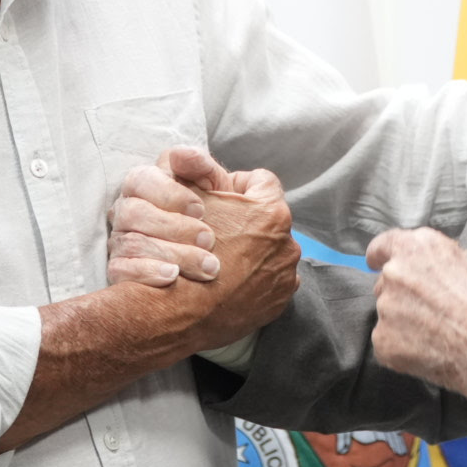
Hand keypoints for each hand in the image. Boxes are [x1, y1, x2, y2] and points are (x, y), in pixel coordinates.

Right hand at [109, 148, 229, 286]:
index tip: (202, 209)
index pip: (141, 180)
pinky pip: (121, 270)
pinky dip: (148, 273)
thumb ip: (201, 165)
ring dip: (173, 254)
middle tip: (209, 239)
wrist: (212, 248)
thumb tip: (183, 154)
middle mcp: (126, 209)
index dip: (170, 194)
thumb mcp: (212, 184)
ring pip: (133, 243)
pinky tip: (173, 276)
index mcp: (143, 183)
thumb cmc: (210, 210)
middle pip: (135, 213)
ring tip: (206, 266)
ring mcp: (119, 239)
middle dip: (175, 227)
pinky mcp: (119, 267)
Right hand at [113, 147, 300, 350]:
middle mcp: (287, 242)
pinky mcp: (280, 300)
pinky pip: (270, 279)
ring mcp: (286, 274)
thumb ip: (194, 171)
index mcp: (270, 212)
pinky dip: (254, 278)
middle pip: (267, 218)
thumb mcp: (185, 200)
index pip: (260, 182)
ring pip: (270, 249)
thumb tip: (185, 153)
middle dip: (246, 221)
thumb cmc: (182, 251)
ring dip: (251, 251)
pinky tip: (230, 281)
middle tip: (219, 231)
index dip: (237, 187)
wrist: (179, 312)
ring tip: (224, 258)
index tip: (222, 198)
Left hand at [366, 228, 466, 405]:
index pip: (383, 245)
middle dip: (404, 293)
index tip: (377, 262)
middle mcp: (396, 273)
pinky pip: (389, 342)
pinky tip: (433, 351)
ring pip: (389, 313)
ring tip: (440, 334)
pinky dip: (404, 348)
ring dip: (405, 321)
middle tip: (434, 310)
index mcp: (418, 248)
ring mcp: (387, 309)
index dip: (381, 255)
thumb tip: (437, 265)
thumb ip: (446, 259)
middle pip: (388, 282)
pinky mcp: (385, 343)